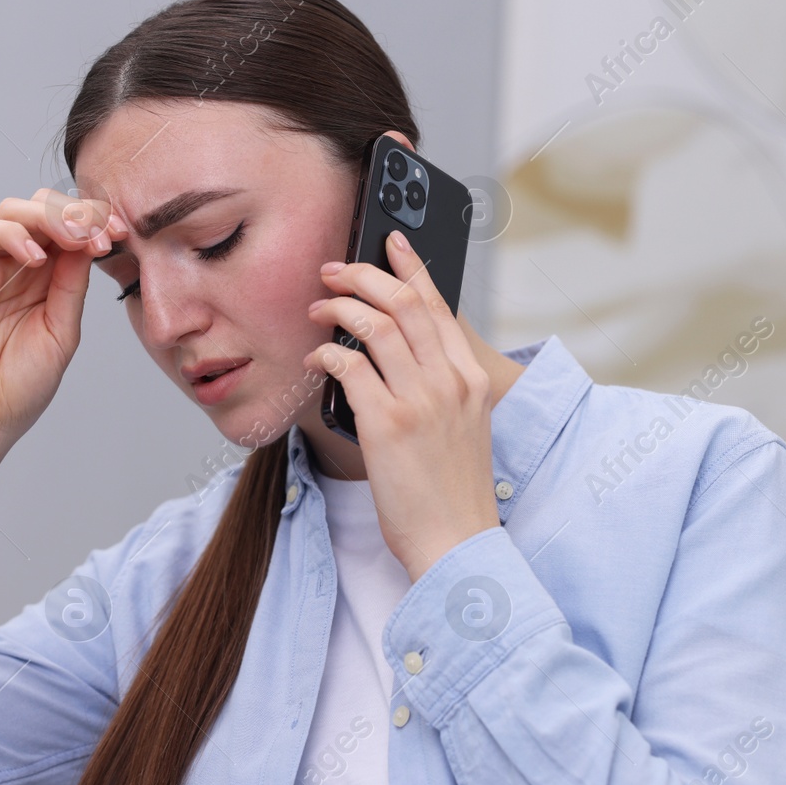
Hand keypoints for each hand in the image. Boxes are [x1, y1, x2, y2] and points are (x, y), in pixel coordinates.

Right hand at [0, 189, 122, 444]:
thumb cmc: (21, 384)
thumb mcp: (62, 331)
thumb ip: (72, 286)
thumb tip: (90, 241)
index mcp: (49, 277)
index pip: (71, 227)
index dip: (96, 221)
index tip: (120, 234)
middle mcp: (18, 265)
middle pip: (43, 207)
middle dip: (77, 212)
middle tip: (101, 235)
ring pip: (13, 210)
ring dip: (48, 216)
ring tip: (73, 240)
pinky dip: (12, 234)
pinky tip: (35, 257)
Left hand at [302, 229, 500, 581]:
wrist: (456, 542)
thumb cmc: (451, 493)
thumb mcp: (462, 428)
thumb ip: (440, 388)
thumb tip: (395, 354)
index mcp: (469, 380)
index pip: (438, 306)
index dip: (410, 267)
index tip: (389, 242)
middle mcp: (449, 382)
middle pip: (403, 303)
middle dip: (362, 275)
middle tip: (332, 270)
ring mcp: (420, 401)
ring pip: (374, 326)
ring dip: (338, 308)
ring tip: (317, 308)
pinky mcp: (387, 424)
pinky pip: (349, 367)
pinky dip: (327, 352)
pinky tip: (316, 357)